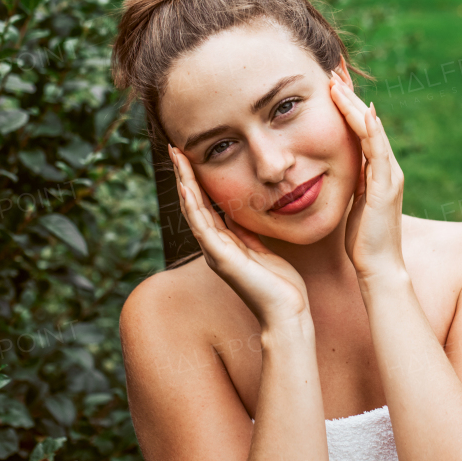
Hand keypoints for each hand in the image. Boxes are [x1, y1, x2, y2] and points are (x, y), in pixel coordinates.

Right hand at [168, 145, 309, 329]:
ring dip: (184, 182)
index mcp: (224, 243)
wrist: (287, 312)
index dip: (196, 179)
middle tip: (174, 148)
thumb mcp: (263, 248)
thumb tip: (239, 211)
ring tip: (176, 158)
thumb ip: (247, 232)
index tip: (189, 155)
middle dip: (184, 175)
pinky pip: (203, 228)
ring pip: (193, 211)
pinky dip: (194, 206)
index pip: (205, 204)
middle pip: (193, 203)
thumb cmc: (281, 285)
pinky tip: (187, 187)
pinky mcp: (222, 259)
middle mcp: (214, 246)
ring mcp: (215, 253)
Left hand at [328, 73, 405, 279]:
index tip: (330, 86)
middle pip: (368, 124)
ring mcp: (389, 177)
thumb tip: (331, 173)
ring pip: (373, 133)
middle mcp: (387, 169)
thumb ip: (349, 185)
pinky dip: (372, 131)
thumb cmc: (361, 241)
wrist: (379, 267)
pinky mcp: (386, 188)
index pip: (361, 131)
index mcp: (377, 172)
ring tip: (339, 85)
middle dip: (350, 98)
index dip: (346, 107)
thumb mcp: (351, 205)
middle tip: (332, 73)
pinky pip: (379, 153)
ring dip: (355, 107)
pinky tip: (364, 113)